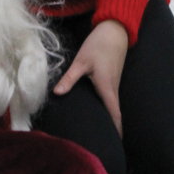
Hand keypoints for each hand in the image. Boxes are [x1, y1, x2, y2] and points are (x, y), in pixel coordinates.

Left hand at [53, 19, 128, 136]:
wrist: (114, 30)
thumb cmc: (98, 45)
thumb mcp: (81, 61)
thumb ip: (69, 78)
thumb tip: (57, 93)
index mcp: (107, 88)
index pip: (114, 115)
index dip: (116, 130)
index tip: (114, 144)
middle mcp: (114, 88)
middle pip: (114, 113)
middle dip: (111, 127)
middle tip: (103, 140)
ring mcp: (115, 82)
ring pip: (112, 104)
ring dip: (109, 116)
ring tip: (99, 128)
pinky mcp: (113, 76)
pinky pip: (111, 96)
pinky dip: (107, 105)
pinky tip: (97, 107)